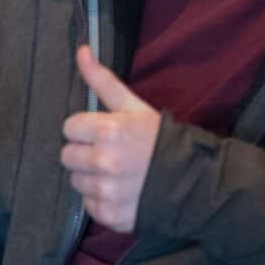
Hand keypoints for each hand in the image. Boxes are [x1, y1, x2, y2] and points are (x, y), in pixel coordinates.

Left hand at [60, 46, 160, 232]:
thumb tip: (81, 49)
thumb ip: (102, 80)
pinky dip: (100, 200)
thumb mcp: (134, 107)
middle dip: (84, 153)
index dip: (85, 129)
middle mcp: (105, 162)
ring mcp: (107, 191)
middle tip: (108, 153)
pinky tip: (120, 192)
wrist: (196, 184)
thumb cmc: (162, 141)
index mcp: (108, 131)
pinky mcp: (111, 216)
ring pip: (75, 181)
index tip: (103, 133)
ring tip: (116, 174)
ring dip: (90, 177)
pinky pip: (88, 205)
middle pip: (67, 155)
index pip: (69, 128)